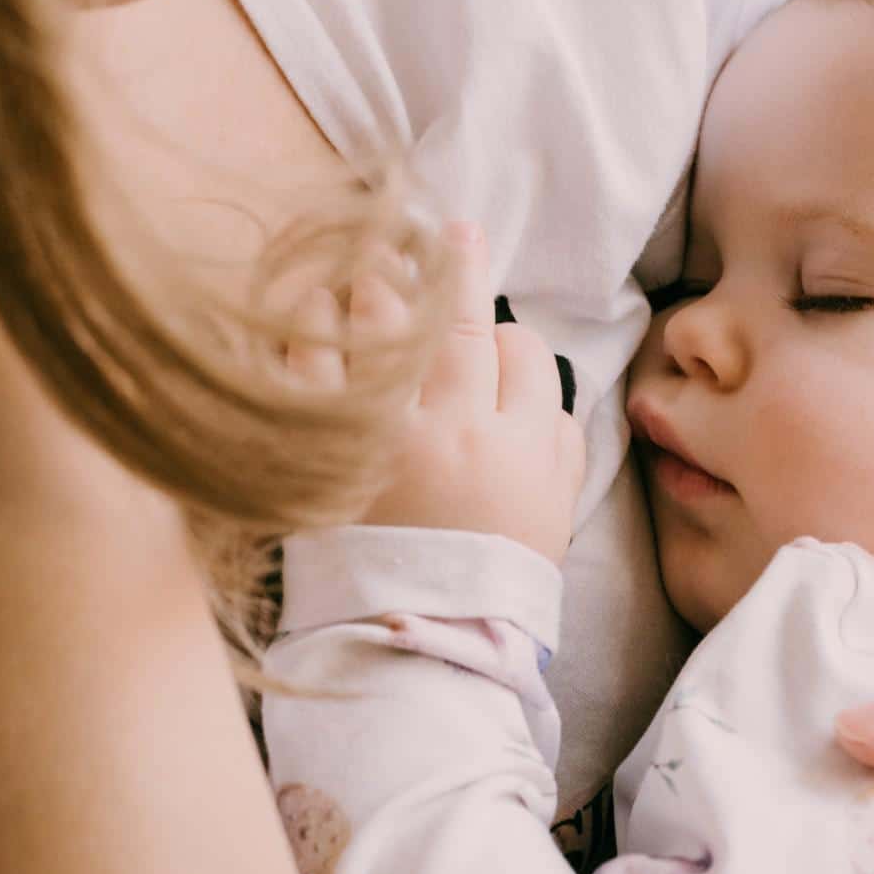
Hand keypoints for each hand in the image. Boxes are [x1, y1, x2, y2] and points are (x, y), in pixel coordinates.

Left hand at [286, 222, 584, 562]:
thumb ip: (562, 446)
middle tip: (451, 229)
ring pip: (386, 332)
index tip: (493, 341)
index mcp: (520, 446)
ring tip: (375, 256)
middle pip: (459, 324)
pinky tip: (313, 302)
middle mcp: (458, 430)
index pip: (522, 354)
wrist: (419, 644)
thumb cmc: (493, 583)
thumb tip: (543, 389)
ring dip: (381, 284)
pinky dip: (312, 329)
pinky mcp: (329, 456)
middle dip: (458, 266)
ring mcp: (389, 439)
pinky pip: (314, 371)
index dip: (509, 337)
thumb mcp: (555, 517)